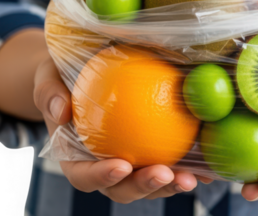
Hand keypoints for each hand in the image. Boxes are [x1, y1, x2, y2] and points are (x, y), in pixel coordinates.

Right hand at [33, 57, 211, 202]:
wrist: (87, 69)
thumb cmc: (62, 75)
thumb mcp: (48, 75)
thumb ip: (49, 92)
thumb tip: (60, 111)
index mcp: (76, 158)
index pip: (85, 176)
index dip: (102, 177)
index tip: (121, 165)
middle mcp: (105, 167)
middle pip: (123, 188)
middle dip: (144, 187)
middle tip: (165, 174)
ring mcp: (133, 163)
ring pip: (152, 183)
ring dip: (172, 184)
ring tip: (192, 177)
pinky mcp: (157, 152)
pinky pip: (174, 162)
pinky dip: (191, 167)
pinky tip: (209, 165)